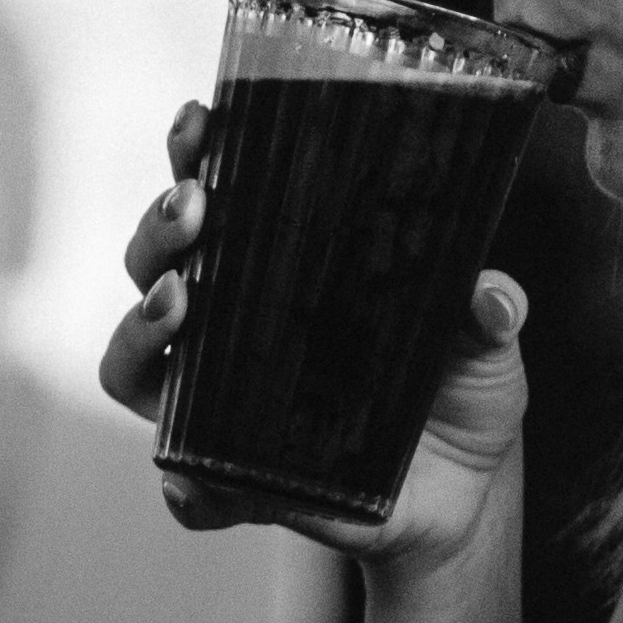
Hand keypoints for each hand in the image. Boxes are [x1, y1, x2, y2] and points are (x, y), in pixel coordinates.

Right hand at [96, 97, 537, 582]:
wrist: (464, 501)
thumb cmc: (460, 397)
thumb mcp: (486, 345)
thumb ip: (489, 315)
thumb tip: (489, 294)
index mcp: (277, 273)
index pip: (214, 201)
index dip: (193, 156)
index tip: (199, 121)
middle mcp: (229, 331)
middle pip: (149, 267)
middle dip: (156, 231)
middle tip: (193, 207)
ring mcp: (220, 405)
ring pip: (133, 365)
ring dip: (138, 330)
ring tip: (177, 304)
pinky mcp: (235, 483)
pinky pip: (185, 489)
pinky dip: (184, 487)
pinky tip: (196, 480)